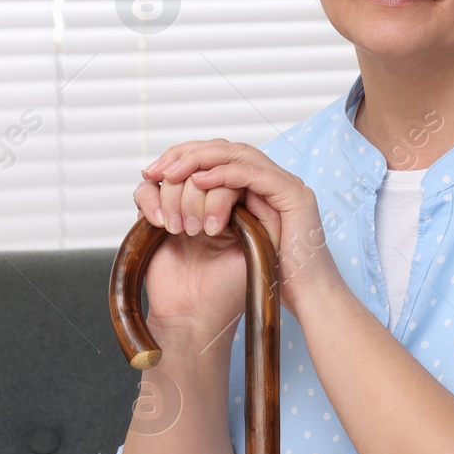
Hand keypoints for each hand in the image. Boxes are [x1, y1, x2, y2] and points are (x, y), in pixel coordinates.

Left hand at [134, 139, 346, 321]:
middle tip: (155, 171)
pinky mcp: (295, 197)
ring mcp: (287, 186)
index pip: (218, 158)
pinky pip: (255, 174)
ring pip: (239, 153)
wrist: (302, 304)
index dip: (183, 160)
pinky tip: (200, 181)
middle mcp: (272, 183)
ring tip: (172, 174)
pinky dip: (225, 174)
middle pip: (226, 149)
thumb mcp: (224, 244)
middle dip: (185, 155)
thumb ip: (203, 218)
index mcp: (257, 192)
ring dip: (201, 160)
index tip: (150, 175)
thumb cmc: (266, 281)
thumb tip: (164, 203)